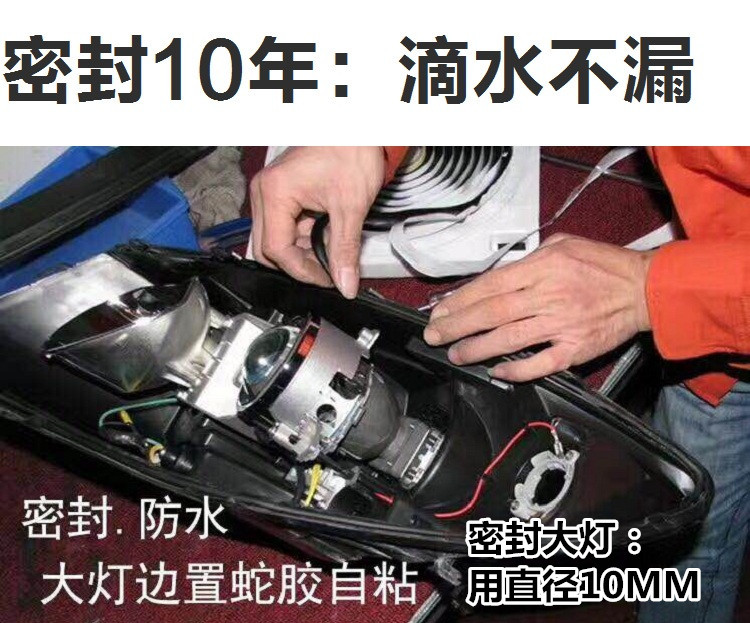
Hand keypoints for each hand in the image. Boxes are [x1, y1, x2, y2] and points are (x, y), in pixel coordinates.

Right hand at [249, 146, 385, 297]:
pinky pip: (285, 226)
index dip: (302, 271)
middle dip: (297, 264)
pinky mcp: (282, 192)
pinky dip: (304, 237)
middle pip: (267, 248)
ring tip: (331, 251)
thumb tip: (344, 284)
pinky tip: (327, 236)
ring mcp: (271, 192)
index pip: (276, 249)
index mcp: (274, 193)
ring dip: (302, 251)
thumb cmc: (352, 150)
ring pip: (276, 239)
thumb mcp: (350, 207)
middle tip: (327, 271)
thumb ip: (344, 250)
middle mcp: (265, 192)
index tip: (327, 279)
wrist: (358, 126)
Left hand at [423, 234, 653, 381]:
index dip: (460, 301)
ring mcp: (562, 325)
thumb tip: (497, 275)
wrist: (644, 288)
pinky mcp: (576, 349)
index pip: (490, 286)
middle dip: (458, 326)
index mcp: (543, 268)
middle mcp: (549, 296)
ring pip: (509, 339)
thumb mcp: (564, 244)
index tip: (440, 311)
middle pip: (492, 313)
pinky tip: (496, 371)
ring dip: (477, 349)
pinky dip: (516, 370)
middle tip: (435, 336)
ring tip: (456, 354)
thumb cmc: (604, 264)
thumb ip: (529, 259)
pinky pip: (540, 364)